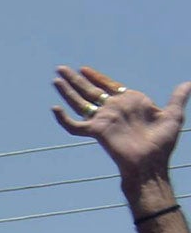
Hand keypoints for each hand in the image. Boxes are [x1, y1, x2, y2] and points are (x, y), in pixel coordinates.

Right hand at [52, 66, 187, 182]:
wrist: (151, 163)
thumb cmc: (162, 143)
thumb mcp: (174, 115)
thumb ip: (177, 98)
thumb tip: (188, 84)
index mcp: (130, 102)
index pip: (109, 85)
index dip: (96, 77)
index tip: (84, 69)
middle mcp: (114, 109)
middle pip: (90, 91)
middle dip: (75, 80)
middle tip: (61, 69)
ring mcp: (104, 120)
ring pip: (80, 103)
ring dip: (67, 91)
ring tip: (56, 80)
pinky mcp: (97, 131)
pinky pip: (75, 126)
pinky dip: (64, 119)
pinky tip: (55, 109)